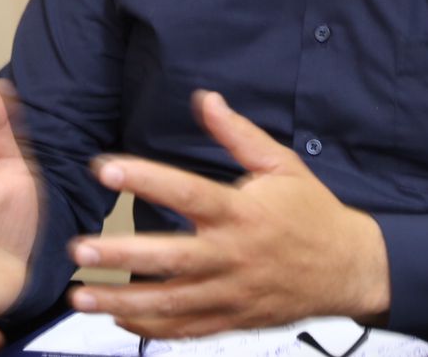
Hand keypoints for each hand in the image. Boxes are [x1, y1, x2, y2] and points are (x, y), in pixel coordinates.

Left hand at [67, 90, 390, 339]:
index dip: (145, 179)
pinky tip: (120, 318)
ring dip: (122, 301)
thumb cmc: (312, 212)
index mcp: (242, 213)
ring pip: (170, 301)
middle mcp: (233, 255)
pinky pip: (186, 328)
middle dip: (121, 255)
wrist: (348, 268)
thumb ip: (238, 134)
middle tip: (80, 248)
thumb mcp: (281, 164)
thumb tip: (206, 99)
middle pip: (170, 258)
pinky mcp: (232, 319)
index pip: (187, 193)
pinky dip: (151, 327)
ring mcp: (231, 293)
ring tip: (83, 295)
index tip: (106, 167)